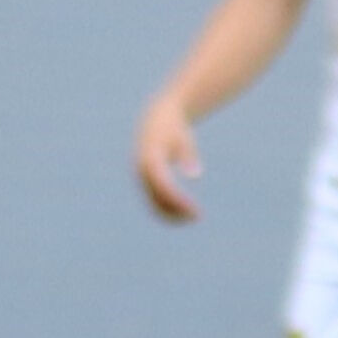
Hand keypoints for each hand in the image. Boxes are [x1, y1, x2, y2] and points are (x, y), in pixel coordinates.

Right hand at [134, 98, 202, 222]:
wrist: (157, 119)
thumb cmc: (175, 129)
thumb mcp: (184, 139)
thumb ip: (188, 156)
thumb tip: (195, 175)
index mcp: (150, 160)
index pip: (163, 188)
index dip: (178, 201)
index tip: (195, 212)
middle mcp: (142, 171)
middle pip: (156, 198)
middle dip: (176, 211)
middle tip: (196, 218)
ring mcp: (141, 177)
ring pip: (153, 202)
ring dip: (171, 213)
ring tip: (191, 217)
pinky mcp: (145, 180)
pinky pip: (154, 199)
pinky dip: (168, 207)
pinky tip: (183, 211)